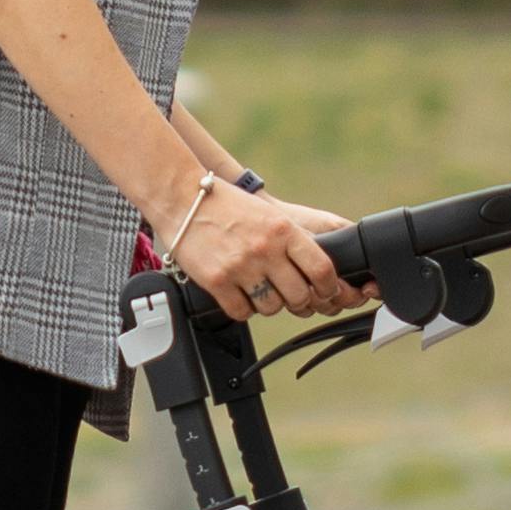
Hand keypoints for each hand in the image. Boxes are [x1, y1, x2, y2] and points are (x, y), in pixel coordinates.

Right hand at [176, 182, 367, 324]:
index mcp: (283, 229)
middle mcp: (265, 249)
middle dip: (300, 302)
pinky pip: (242, 312)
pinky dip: (243, 308)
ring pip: (272, 307)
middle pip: (299, 295)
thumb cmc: (227, 205)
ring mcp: (241, 266)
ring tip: (260, 290)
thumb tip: (317, 272)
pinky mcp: (217, 281)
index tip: (325, 291)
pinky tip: (239, 294)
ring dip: (269, 305)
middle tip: (292, 297)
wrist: (181, 197)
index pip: (322, 269)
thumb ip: (292, 240)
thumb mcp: (268, 215)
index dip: (329, 287)